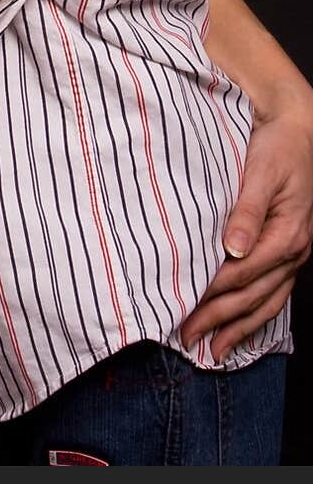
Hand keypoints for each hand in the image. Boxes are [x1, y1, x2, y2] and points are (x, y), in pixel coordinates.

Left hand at [181, 106, 312, 359]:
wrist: (299, 132)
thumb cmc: (277, 147)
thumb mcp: (261, 171)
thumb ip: (247, 210)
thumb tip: (234, 248)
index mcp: (286, 233)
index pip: (243, 273)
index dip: (213, 292)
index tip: (185, 303)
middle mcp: (293, 251)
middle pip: (253, 295)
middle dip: (220, 319)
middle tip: (187, 335)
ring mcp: (294, 256)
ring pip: (266, 302)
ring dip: (239, 328)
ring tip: (213, 351)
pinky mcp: (289, 253)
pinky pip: (275, 294)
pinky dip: (256, 317)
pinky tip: (241, 330)